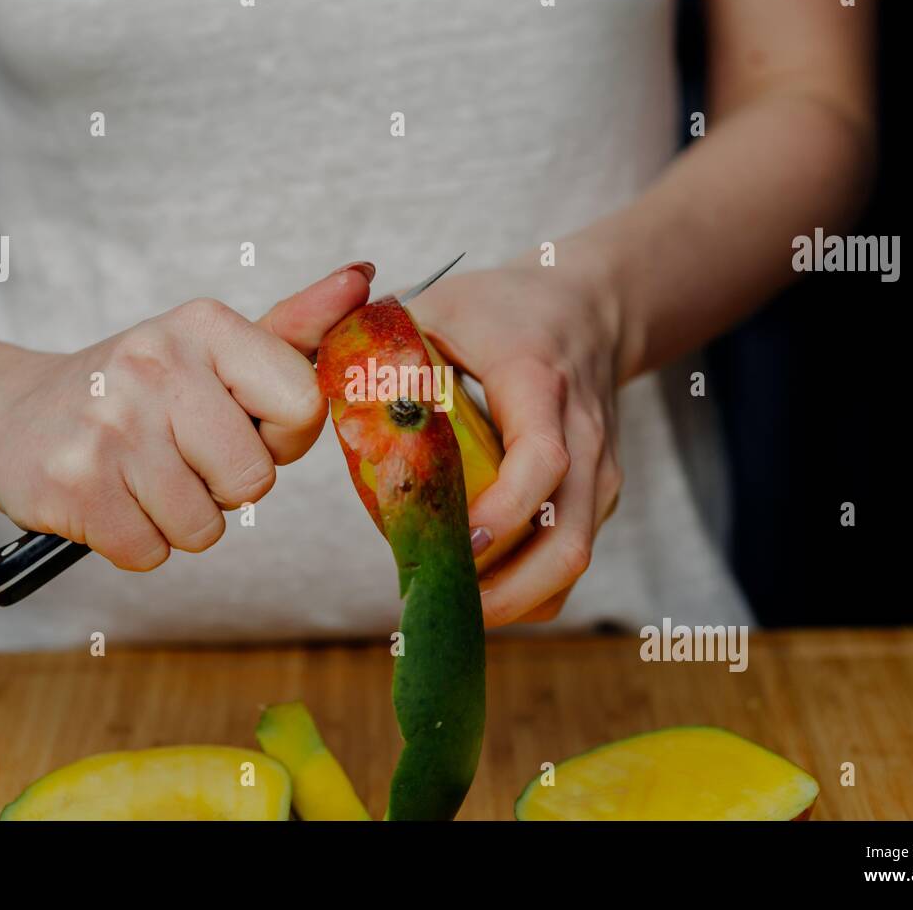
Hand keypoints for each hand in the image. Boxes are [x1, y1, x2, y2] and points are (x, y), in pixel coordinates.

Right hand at [0, 262, 373, 569]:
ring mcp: (109, 427)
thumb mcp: (214, 348)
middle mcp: (154, 364)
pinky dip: (137, 541)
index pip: (305, 406)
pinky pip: (152, 554)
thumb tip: (366, 278)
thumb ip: (297, 327)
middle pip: (253, 479)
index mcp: (205, 326)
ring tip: (144, 476)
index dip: (281, 436)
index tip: (243, 423)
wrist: (14, 415)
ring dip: (182, 517)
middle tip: (181, 454)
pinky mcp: (72, 488)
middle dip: (226, 484)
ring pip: (205, 527)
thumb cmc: (140, 391)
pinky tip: (112, 499)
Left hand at [407, 247, 624, 626]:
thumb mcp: (439, 306)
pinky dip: (529, 590)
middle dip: (506, 588)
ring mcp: (599, 472)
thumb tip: (313, 395)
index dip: (502, 511)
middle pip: (568, 537)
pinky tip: (479, 592)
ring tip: (447, 606)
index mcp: (539, 383)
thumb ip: (378, 345)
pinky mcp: (599, 497)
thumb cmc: (503, 310)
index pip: (541, 459)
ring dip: (514, 598)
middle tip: (438, 601)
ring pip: (572, 559)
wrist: (590, 308)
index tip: (455, 539)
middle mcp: (583, 435)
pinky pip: (569, 560)